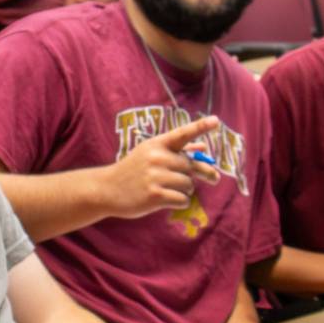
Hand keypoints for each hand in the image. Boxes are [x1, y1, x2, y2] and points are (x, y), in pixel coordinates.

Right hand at [103, 116, 221, 219]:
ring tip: (167, 190)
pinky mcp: (155, 195)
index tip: (216, 120)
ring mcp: (155, 176)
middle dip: (193, 176)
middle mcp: (157, 157)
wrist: (107, 189)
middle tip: (198, 180)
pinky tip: (166, 200)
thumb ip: (178, 150)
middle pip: (191, 167)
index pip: (182, 134)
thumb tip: (203, 147)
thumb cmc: (133, 170)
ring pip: (189, 185)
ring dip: (185, 191)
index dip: (200, 127)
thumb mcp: (150, 154)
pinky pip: (183, 200)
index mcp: (157, 144)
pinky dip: (181, 202)